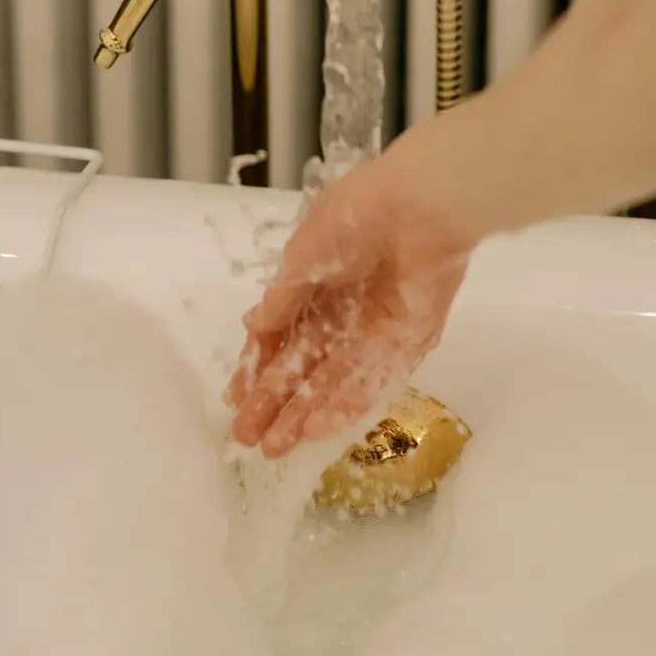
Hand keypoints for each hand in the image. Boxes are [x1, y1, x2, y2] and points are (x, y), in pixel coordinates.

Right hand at [226, 151, 472, 458]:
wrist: (419, 209)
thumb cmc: (355, 217)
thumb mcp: (304, 253)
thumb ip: (282, 296)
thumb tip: (252, 327)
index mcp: (315, 281)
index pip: (281, 335)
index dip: (258, 367)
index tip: (236, 399)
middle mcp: (342, 310)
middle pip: (302, 366)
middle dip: (274, 401)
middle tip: (247, 437)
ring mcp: (374, 331)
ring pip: (331, 381)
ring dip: (303, 413)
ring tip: (275, 446)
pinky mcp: (406, 343)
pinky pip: (370, 381)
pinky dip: (343, 405)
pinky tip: (314, 429)